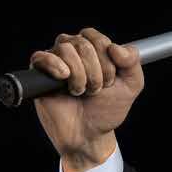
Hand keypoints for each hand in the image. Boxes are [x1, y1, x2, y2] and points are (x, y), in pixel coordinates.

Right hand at [29, 27, 143, 166]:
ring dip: (79, 75)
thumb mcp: (131, 85)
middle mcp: (72, 50)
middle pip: (82, 43)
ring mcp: (54, 61)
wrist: (89, 134)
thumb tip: (116, 47)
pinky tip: (64, 78)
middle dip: (95, 71)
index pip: (96, 37)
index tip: (109, 81)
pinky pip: (41, 57)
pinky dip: (55, 66)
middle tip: (95, 90)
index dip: (106, 59)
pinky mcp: (38, 74)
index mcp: (92, 48)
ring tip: (81, 92)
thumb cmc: (107, 109)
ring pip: (65, 49)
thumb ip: (132, 62)